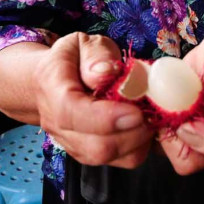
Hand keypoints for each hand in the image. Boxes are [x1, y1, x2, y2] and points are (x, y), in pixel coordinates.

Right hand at [30, 32, 154, 168]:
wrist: (51, 81)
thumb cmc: (72, 59)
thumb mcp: (83, 43)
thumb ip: (96, 54)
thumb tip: (107, 72)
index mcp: (52, 88)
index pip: (72, 113)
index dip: (106, 118)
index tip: (136, 112)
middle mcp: (56, 124)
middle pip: (95, 146)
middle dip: (131, 134)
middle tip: (153, 113)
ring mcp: (71, 144)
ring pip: (108, 158)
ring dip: (137, 141)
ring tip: (150, 116)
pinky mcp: (87, 154)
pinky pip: (118, 161)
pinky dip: (138, 147)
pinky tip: (145, 125)